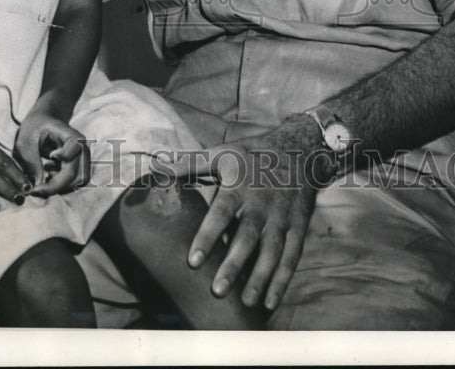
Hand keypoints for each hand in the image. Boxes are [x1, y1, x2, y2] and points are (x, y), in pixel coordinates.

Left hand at [14, 107, 89, 197]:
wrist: (44, 120)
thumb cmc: (35, 127)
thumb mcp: (26, 140)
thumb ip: (31, 161)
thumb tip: (37, 185)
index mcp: (72, 137)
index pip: (72, 156)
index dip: (58, 165)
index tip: (46, 161)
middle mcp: (82, 149)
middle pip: (73, 175)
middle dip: (53, 186)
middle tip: (35, 189)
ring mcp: (82, 159)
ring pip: (75, 183)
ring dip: (57, 187)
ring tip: (42, 179)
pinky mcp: (78, 167)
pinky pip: (73, 183)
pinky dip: (60, 186)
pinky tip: (48, 175)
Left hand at [173, 120, 323, 311]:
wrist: (299, 151)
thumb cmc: (252, 156)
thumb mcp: (222, 153)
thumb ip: (189, 163)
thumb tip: (155, 167)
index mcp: (239, 186)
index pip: (221, 212)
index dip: (208, 236)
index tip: (193, 261)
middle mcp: (261, 204)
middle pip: (247, 236)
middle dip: (234, 264)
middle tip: (217, 290)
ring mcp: (281, 218)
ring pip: (271, 250)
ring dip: (260, 277)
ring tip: (245, 301)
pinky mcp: (298, 228)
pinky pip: (291, 256)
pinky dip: (282, 280)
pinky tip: (269, 304)